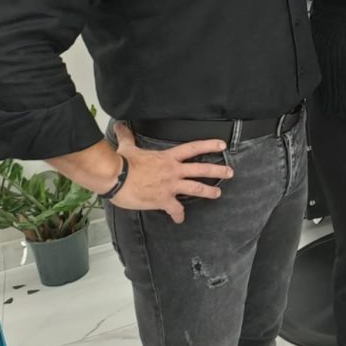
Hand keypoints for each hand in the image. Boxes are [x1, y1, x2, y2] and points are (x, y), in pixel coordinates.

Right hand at [110, 123, 233, 223]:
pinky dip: (178, 215)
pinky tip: (180, 219)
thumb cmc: (121, 163)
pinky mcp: (163, 200)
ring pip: (196, 188)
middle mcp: (173, 170)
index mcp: (167, 157)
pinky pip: (175, 209)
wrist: (115, 178)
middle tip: (230, 172)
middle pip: (201, 169)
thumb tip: (120, 126)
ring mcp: (170, 185)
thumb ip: (127, 136)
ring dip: (209, 191)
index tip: (222, 145)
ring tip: (218, 193)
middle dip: (218, 170)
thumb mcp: (127, 147)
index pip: (193, 148)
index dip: (209, 145)